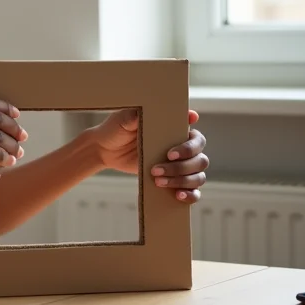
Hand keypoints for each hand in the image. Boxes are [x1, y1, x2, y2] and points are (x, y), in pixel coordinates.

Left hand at [88, 109, 208, 203]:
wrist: (104, 149)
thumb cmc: (116, 128)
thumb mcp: (125, 119)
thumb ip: (139, 114)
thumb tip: (155, 108)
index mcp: (176, 130)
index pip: (197, 139)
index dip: (189, 148)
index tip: (169, 154)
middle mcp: (182, 147)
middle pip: (200, 160)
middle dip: (181, 168)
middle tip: (156, 170)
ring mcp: (179, 164)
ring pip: (198, 176)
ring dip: (182, 181)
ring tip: (158, 182)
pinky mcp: (173, 179)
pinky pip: (193, 190)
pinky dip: (191, 195)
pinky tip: (178, 196)